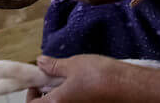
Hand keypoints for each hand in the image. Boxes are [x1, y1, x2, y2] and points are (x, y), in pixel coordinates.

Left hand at [26, 55, 159, 102]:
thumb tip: (40, 63)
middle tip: (49, 80)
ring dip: (59, 96)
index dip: (30, 94)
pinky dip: (71, 97)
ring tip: (65, 80)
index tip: (36, 82)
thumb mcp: (73, 65)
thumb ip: (53, 66)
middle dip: (45, 95)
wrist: (129, 86)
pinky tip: (79, 85)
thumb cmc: (101, 75)